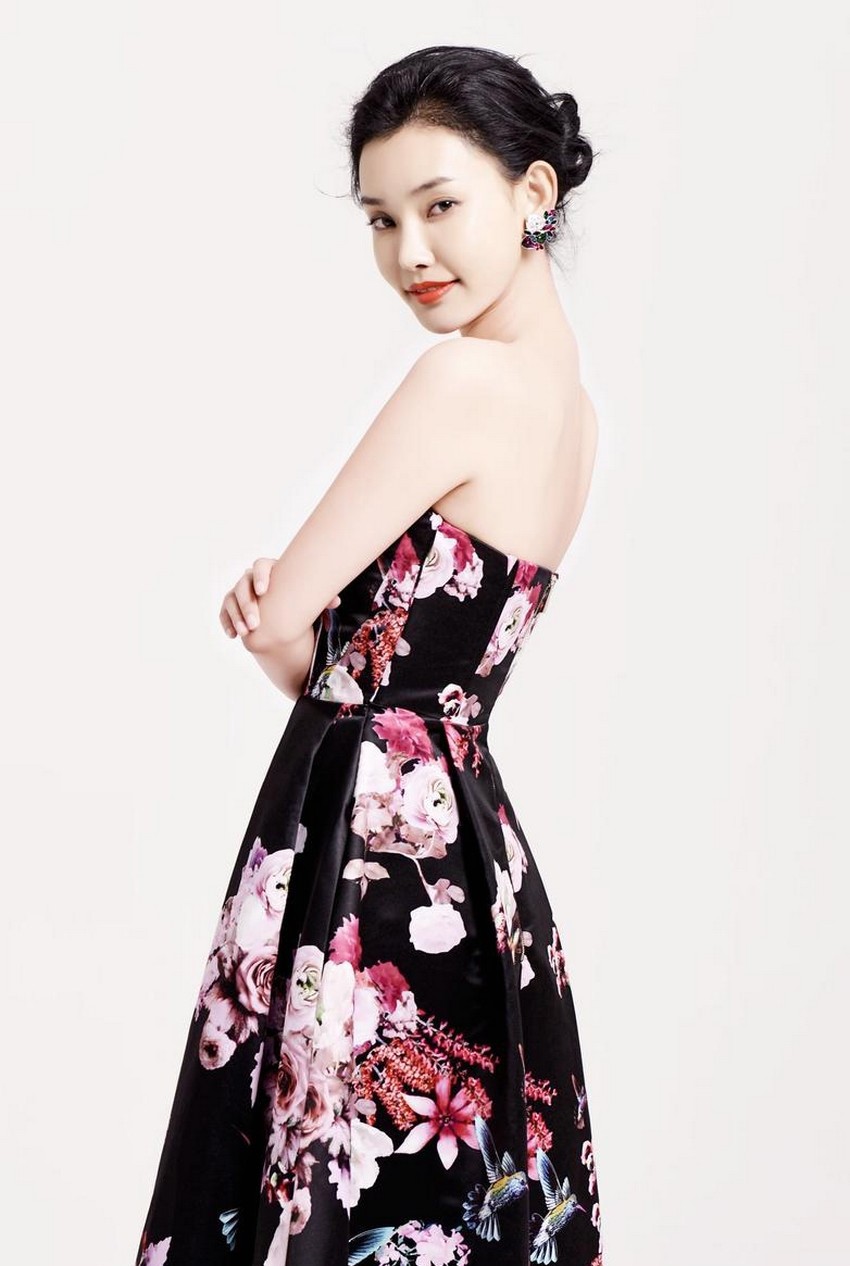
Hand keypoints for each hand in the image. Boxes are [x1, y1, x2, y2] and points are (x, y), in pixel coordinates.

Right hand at [219, 559, 342, 638]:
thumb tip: (335, 602)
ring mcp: (238, 591)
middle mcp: (250, 577)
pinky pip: (224, 612)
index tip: (264, 591)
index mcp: (269, 568)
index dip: (260, 576)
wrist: (281, 604)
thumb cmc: (296, 596)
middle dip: (248, 605)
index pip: (260, 565)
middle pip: (243, 586)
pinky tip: (232, 635)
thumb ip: (320, 598)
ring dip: (236, 616)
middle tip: (256, 624)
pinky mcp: (230, 604)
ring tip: (245, 633)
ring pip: (231, 600)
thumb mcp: (308, 596)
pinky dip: (226, 622)